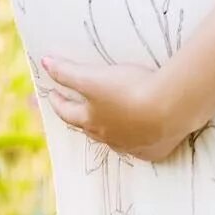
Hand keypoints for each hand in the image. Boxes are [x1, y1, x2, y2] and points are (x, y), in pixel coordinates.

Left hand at [38, 56, 194, 162]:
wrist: (169, 108)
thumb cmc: (128, 90)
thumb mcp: (93, 78)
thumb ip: (67, 71)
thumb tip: (44, 62)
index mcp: (91, 120)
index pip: (66, 112)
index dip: (57, 101)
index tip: (53, 94)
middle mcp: (108, 138)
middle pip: (88, 129)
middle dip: (80, 118)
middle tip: (77, 109)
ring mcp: (132, 147)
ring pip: (114, 140)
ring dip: (108, 131)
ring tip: (109, 122)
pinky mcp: (153, 151)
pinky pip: (141, 148)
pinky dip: (137, 141)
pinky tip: (141, 135)